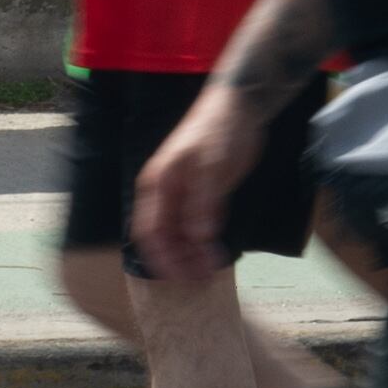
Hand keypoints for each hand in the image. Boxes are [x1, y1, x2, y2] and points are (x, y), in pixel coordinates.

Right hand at [128, 88, 261, 284]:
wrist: (239, 107)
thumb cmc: (218, 130)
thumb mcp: (211, 166)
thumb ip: (204, 203)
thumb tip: (198, 238)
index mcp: (158, 184)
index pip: (149, 231)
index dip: (160, 257)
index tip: (178, 278)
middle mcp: (165, 193)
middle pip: (162, 238)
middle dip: (177, 261)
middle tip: (199, 281)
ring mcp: (184, 195)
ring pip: (180, 235)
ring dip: (190, 256)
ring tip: (209, 273)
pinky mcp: (204, 196)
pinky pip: (197, 227)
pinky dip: (203, 244)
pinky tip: (214, 255)